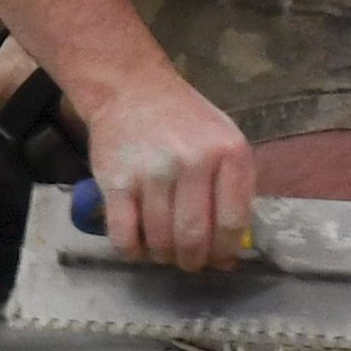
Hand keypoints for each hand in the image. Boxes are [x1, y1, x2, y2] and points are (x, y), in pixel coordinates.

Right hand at [83, 70, 254, 272]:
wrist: (132, 90)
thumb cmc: (186, 122)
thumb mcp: (224, 142)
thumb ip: (233, 194)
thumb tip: (228, 258)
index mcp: (229, 151)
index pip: (232, 221)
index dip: (225, 250)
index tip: (218, 257)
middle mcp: (193, 160)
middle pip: (194, 238)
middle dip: (192, 260)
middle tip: (188, 260)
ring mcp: (153, 171)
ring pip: (160, 242)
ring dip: (163, 256)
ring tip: (163, 248)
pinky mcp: (117, 181)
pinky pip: (124, 237)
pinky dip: (132, 252)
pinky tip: (138, 244)